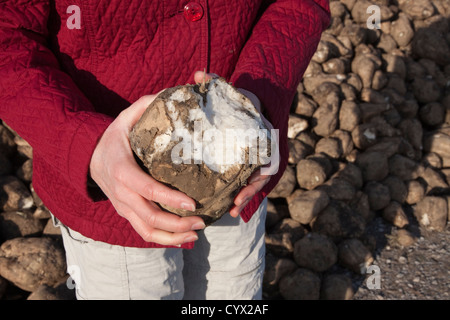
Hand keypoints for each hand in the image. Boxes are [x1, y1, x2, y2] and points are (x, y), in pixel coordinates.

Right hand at [89, 94, 205, 245]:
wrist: (89, 157)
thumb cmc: (113, 137)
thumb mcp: (125, 117)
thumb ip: (147, 106)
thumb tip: (177, 94)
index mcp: (121, 169)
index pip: (146, 188)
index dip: (169, 198)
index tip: (193, 202)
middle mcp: (120, 193)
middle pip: (149, 216)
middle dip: (178, 223)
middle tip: (202, 220)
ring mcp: (123, 206)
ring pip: (147, 230)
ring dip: (173, 235)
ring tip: (197, 232)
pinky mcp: (126, 213)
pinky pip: (144, 233)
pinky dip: (164, 239)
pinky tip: (184, 238)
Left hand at [193, 71, 279, 217]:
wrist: (249, 104)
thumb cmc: (240, 101)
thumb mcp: (229, 91)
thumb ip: (215, 83)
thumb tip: (198, 74)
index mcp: (262, 138)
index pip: (265, 161)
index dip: (255, 178)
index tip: (244, 188)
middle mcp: (262, 152)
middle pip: (259, 177)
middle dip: (248, 193)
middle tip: (235, 205)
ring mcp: (254, 160)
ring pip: (253, 183)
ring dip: (243, 197)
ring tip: (230, 211)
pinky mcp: (245, 165)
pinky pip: (245, 182)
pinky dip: (239, 194)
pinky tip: (228, 208)